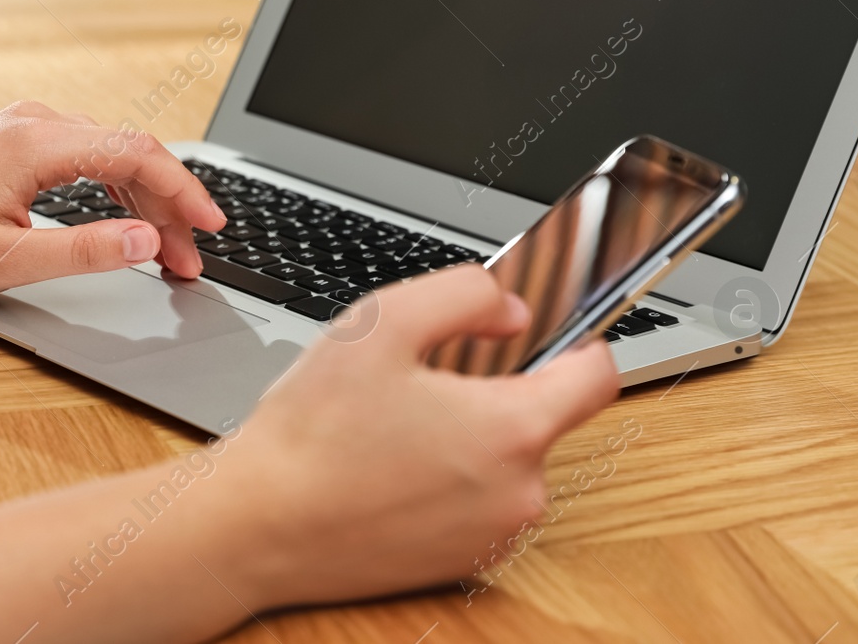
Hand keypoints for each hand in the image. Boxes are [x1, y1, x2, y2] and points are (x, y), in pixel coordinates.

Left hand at [0, 101, 225, 294]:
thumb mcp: (7, 261)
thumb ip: (84, 251)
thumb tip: (147, 242)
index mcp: (36, 143)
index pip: (136, 154)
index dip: (184, 191)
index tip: (212, 227)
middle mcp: (36, 122)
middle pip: (131, 153)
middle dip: (170, 207)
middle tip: (192, 261)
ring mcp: (28, 127)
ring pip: (113, 155)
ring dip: (146, 201)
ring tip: (170, 253)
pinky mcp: (20, 141)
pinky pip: (88, 156)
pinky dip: (118, 189)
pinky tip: (132, 223)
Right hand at [205, 263, 619, 609]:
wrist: (259, 528)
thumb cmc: (312, 433)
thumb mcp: (381, 323)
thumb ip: (465, 295)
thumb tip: (512, 311)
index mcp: (511, 429)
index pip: (597, 376)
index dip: (578, 341)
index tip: (548, 334)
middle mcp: (519, 492)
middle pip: (541, 418)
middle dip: (494, 390)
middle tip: (423, 379)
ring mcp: (493, 535)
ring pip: (506, 461)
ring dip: (468, 438)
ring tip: (393, 428)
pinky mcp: (462, 562)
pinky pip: (477, 503)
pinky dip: (447, 481)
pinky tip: (388, 468)